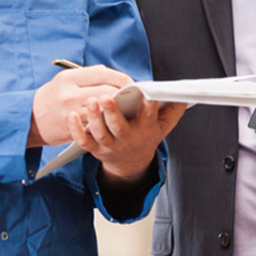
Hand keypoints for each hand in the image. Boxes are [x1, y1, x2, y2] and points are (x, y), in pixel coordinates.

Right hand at [31, 66, 131, 146]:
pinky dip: (108, 121)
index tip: (129, 82)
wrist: (30, 120)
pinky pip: (99, 124)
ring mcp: (73, 113)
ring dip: (119, 110)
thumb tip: (113, 77)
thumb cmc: (51, 98)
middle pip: (107, 91)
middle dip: (123, 94)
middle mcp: (70, 94)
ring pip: (105, 109)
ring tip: (127, 109)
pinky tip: (114, 121)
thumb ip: (87, 76)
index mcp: (69, 78)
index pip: (103, 74)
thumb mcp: (64, 80)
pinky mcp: (76, 129)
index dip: (121, 78)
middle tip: (132, 97)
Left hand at [69, 96, 187, 185]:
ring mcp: (111, 145)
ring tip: (90, 101)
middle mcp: (127, 138)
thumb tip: (184, 95)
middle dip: (113, 112)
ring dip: (94, 118)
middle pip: (119, 126)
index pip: (148, 115)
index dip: (147, 104)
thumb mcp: (162, 127)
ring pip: (101, 133)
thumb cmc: (145, 137)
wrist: (130, 164)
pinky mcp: (96, 149)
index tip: (144, 91)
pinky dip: (77, 130)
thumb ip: (173, 111)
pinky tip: (71, 116)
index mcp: (144, 129)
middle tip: (106, 97)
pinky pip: (84, 141)